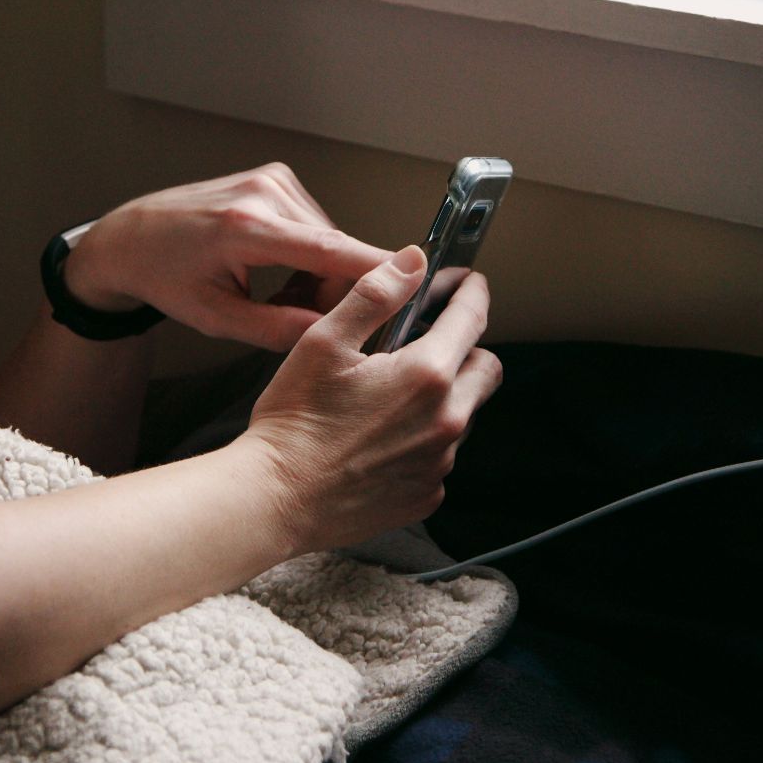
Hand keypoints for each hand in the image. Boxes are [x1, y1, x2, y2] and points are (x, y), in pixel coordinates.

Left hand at [64, 164, 391, 350]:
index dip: (377, 271)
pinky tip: (277, 268)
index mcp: (246, 228)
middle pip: (335, 250)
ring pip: (328, 239)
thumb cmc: (165, 276)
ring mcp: (272, 180)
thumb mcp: (215, 319)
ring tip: (276, 294)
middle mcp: (264, 193)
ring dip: (318, 272)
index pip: (330, 250)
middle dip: (330, 290)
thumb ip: (276, 330)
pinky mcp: (276, 177)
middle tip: (297, 319)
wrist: (133, 236)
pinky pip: (315, 225)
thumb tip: (331, 336)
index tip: (415, 286)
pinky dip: (308, 252)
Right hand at [241, 246, 503, 554]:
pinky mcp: (425, 494)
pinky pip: (441, 456)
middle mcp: (445, 420)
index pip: (472, 318)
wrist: (276, 499)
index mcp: (426, 374)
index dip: (471, 293)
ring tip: (393, 397)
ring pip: (464, 414)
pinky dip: (424, 441)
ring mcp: (438, 462)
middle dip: (468, 349)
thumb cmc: (294, 423)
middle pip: (487, 369)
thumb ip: (374, 296)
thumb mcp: (324, 342)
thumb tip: (411, 263)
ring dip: (444, 398)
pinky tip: (382, 438)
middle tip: (431, 343)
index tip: (468, 284)